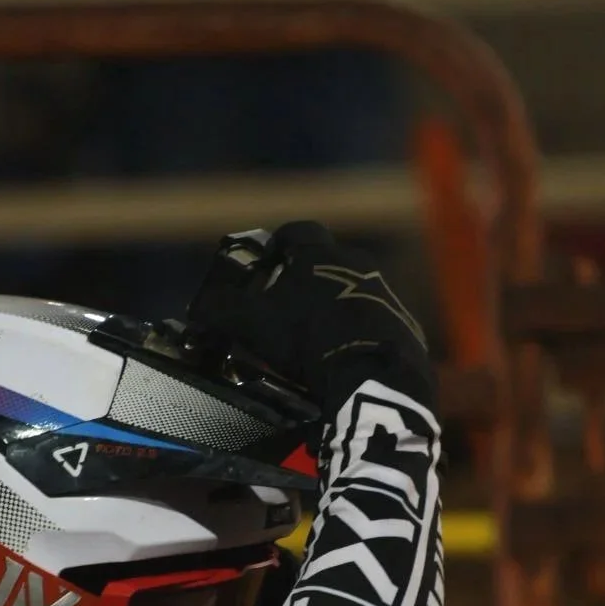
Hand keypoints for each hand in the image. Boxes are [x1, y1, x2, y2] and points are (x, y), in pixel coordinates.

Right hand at [186, 221, 431, 406]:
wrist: (372, 373)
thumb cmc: (306, 338)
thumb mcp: (251, 323)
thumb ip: (221, 309)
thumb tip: (200, 305)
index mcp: (319, 253)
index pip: (294, 232)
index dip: (275, 245)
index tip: (264, 265)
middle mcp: (357, 262)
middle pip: (325, 262)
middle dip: (304, 280)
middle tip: (284, 307)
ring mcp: (386, 292)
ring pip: (352, 290)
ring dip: (333, 306)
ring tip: (314, 336)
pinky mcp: (404, 324)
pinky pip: (374, 321)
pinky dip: (358, 332)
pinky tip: (344, 355)